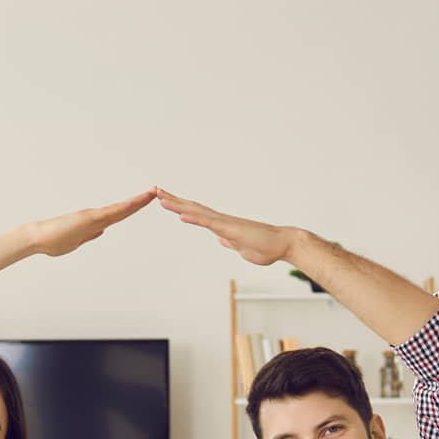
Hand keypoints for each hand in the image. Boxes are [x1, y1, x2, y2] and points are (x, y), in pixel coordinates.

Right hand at [25, 189, 156, 257]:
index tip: (145, 201)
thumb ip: (89, 235)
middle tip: (155, 191)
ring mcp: (94, 217)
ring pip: (121, 208)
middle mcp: (96, 217)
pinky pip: (113, 212)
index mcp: (94, 223)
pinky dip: (127, 206)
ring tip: (153, 192)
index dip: (132, 207)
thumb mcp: (76, 241)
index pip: (119, 214)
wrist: (37, 238)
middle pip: (123, 209)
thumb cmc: (52, 241)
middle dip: (140, 201)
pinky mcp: (90, 219)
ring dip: (138, 201)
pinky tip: (139, 202)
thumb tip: (101, 230)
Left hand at [157, 189, 297, 266]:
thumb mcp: (241, 248)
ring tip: (161, 197)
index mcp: (222, 226)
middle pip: (193, 208)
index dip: (181, 208)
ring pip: (197, 211)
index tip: (166, 202)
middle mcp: (221, 221)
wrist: (283, 245)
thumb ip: (230, 241)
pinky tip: (181, 214)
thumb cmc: (265, 247)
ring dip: (178, 205)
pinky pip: (209, 223)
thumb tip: (221, 239)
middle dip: (173, 200)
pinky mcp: (231, 230)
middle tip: (155, 191)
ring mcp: (225, 223)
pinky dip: (194, 218)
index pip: (197, 214)